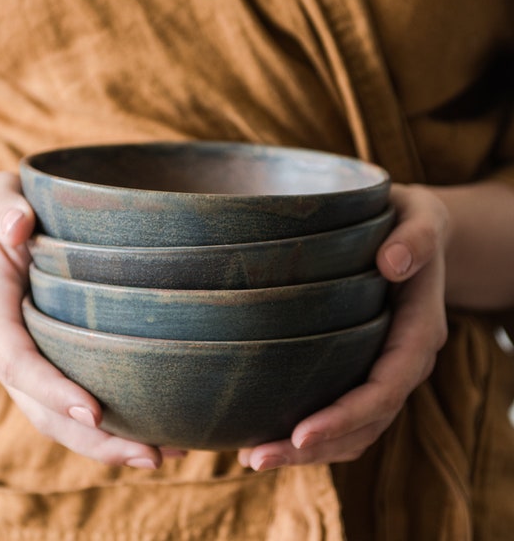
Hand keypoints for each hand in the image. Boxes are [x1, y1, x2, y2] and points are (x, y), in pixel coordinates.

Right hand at [0, 171, 168, 468]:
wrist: (6, 234)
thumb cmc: (9, 212)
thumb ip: (1, 206)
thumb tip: (18, 226)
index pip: (16, 359)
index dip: (49, 389)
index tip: (92, 411)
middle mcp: (5, 347)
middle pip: (40, 408)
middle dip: (90, 438)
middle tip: (149, 454)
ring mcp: (29, 363)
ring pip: (58, 421)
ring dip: (106, 445)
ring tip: (162, 455)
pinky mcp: (51, 366)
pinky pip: (72, 406)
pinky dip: (108, 427)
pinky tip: (154, 434)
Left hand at [237, 184, 449, 470]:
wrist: (414, 235)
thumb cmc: (411, 223)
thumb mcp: (420, 216)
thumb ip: (414, 237)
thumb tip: (392, 263)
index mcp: (419, 331)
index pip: (386, 387)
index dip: (346, 416)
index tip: (300, 434)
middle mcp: (403, 360)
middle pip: (366, 423)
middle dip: (315, 447)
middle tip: (256, 458)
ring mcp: (383, 368)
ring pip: (355, 429)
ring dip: (309, 451)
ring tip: (254, 457)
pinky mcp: (363, 365)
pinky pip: (344, 411)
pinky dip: (311, 431)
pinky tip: (268, 432)